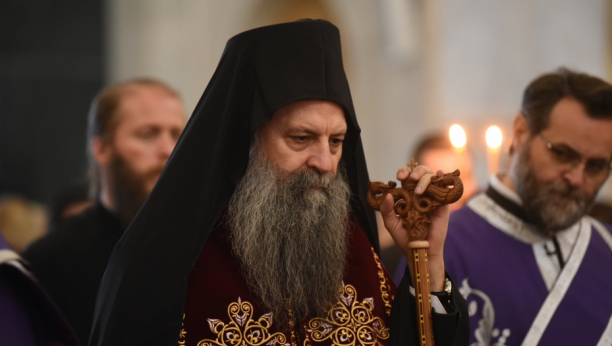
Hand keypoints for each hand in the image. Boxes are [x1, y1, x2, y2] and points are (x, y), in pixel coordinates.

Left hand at [379, 166, 448, 291]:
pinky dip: (444, 178)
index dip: (403, 172)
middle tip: (410, 179)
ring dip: (426, 178)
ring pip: (432, 178)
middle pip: (421, 174)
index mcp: (407, 195)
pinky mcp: (443, 205)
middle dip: (416, 171)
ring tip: (419, 190)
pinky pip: (445, 188)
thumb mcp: (391, 224)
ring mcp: (432, 198)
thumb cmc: (405, 238)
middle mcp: (420, 194)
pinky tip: (441, 175)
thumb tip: (388, 195)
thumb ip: (386, 210)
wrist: (419, 251)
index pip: (406, 178)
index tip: (398, 178)